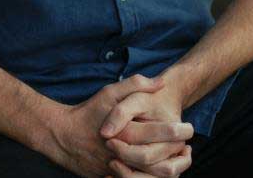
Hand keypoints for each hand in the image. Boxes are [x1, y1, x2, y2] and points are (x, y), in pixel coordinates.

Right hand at [41, 74, 193, 177]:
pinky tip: (162, 168)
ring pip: (149, 176)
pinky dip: (151, 177)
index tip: (190, 128)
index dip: (176, 131)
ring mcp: (115, 169)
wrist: (63, 137)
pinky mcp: (112, 177)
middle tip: (189, 146)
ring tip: (181, 159)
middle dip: (176, 152)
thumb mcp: (110, 92)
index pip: (156, 133)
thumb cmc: (89, 111)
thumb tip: (161, 83)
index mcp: (123, 131)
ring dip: (168, 168)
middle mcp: (121, 152)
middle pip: (156, 159)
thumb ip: (136, 84)